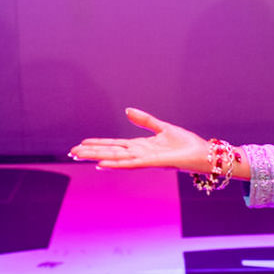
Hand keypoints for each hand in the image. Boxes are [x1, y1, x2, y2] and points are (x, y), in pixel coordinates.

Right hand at [70, 108, 217, 172]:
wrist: (202, 154)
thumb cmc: (186, 144)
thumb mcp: (162, 127)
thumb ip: (144, 120)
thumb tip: (127, 110)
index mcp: (140, 146)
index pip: (113, 144)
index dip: (97, 144)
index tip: (80, 144)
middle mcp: (139, 154)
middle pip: (110, 151)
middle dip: (91, 152)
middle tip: (71, 152)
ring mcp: (144, 159)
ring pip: (116, 157)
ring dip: (97, 157)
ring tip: (80, 157)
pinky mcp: (153, 162)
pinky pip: (130, 163)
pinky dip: (115, 163)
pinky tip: (102, 163)